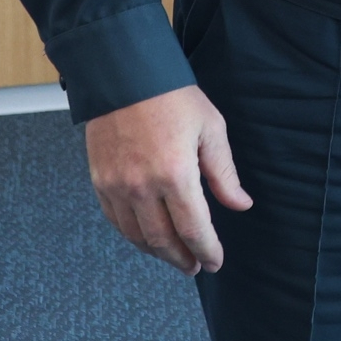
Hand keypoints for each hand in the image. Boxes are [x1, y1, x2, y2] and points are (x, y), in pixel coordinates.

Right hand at [83, 84, 252, 273]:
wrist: (124, 75)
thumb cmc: (172, 97)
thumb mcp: (211, 129)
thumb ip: (224, 173)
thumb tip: (241, 204)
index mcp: (176, 174)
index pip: (194, 229)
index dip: (207, 250)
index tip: (216, 261)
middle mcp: (143, 187)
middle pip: (163, 240)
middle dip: (182, 258)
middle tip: (195, 266)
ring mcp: (117, 186)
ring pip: (137, 236)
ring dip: (157, 252)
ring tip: (174, 256)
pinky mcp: (100, 181)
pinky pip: (116, 220)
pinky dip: (133, 235)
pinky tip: (146, 237)